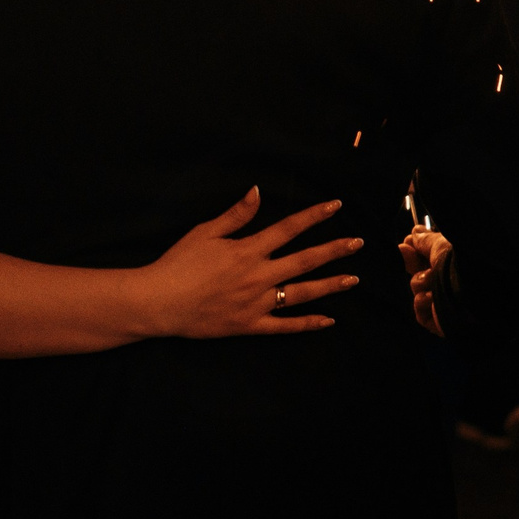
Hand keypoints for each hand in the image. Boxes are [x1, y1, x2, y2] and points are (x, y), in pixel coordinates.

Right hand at [134, 190, 360, 337]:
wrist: (160, 302)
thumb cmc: (178, 264)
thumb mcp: (205, 232)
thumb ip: (236, 214)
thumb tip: (258, 192)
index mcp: (249, 250)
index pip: (289, 228)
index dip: (314, 216)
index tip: (336, 205)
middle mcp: (259, 276)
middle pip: (304, 260)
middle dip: (334, 250)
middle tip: (358, 243)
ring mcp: (257, 303)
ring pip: (302, 293)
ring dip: (330, 285)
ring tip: (354, 279)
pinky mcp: (250, 325)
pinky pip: (285, 326)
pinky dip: (307, 324)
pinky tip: (329, 320)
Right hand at [401, 226, 450, 336]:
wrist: (471, 294)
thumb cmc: (461, 265)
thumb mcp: (442, 244)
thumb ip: (426, 239)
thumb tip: (416, 233)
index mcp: (456, 263)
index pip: (433, 255)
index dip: (417, 247)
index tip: (408, 240)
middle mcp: (452, 281)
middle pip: (422, 270)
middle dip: (411, 259)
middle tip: (403, 250)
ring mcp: (446, 301)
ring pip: (418, 288)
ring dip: (420, 282)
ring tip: (432, 281)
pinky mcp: (440, 322)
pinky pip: (420, 311)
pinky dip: (423, 302)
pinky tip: (432, 298)